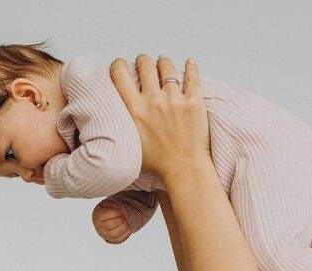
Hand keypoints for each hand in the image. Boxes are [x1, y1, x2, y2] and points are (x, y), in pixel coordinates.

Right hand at [92, 201, 131, 243]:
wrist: (107, 220)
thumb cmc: (108, 210)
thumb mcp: (108, 204)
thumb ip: (112, 205)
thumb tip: (119, 209)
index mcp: (97, 216)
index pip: (105, 215)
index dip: (115, 212)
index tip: (121, 211)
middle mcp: (99, 227)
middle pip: (111, 224)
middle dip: (121, 219)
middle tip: (124, 216)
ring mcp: (105, 235)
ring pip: (117, 233)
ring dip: (125, 226)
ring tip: (126, 221)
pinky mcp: (112, 240)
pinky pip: (120, 239)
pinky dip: (127, 233)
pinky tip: (128, 227)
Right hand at [109, 54, 209, 180]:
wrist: (184, 170)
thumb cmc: (157, 162)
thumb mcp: (130, 141)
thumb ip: (124, 122)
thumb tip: (117, 111)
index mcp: (134, 109)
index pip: (120, 74)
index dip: (118, 64)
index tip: (121, 64)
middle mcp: (153, 100)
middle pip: (144, 65)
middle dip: (142, 60)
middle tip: (144, 62)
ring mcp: (175, 100)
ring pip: (167, 67)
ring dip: (163, 61)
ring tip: (163, 61)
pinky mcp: (194, 102)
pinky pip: (192, 77)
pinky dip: (191, 67)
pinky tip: (190, 62)